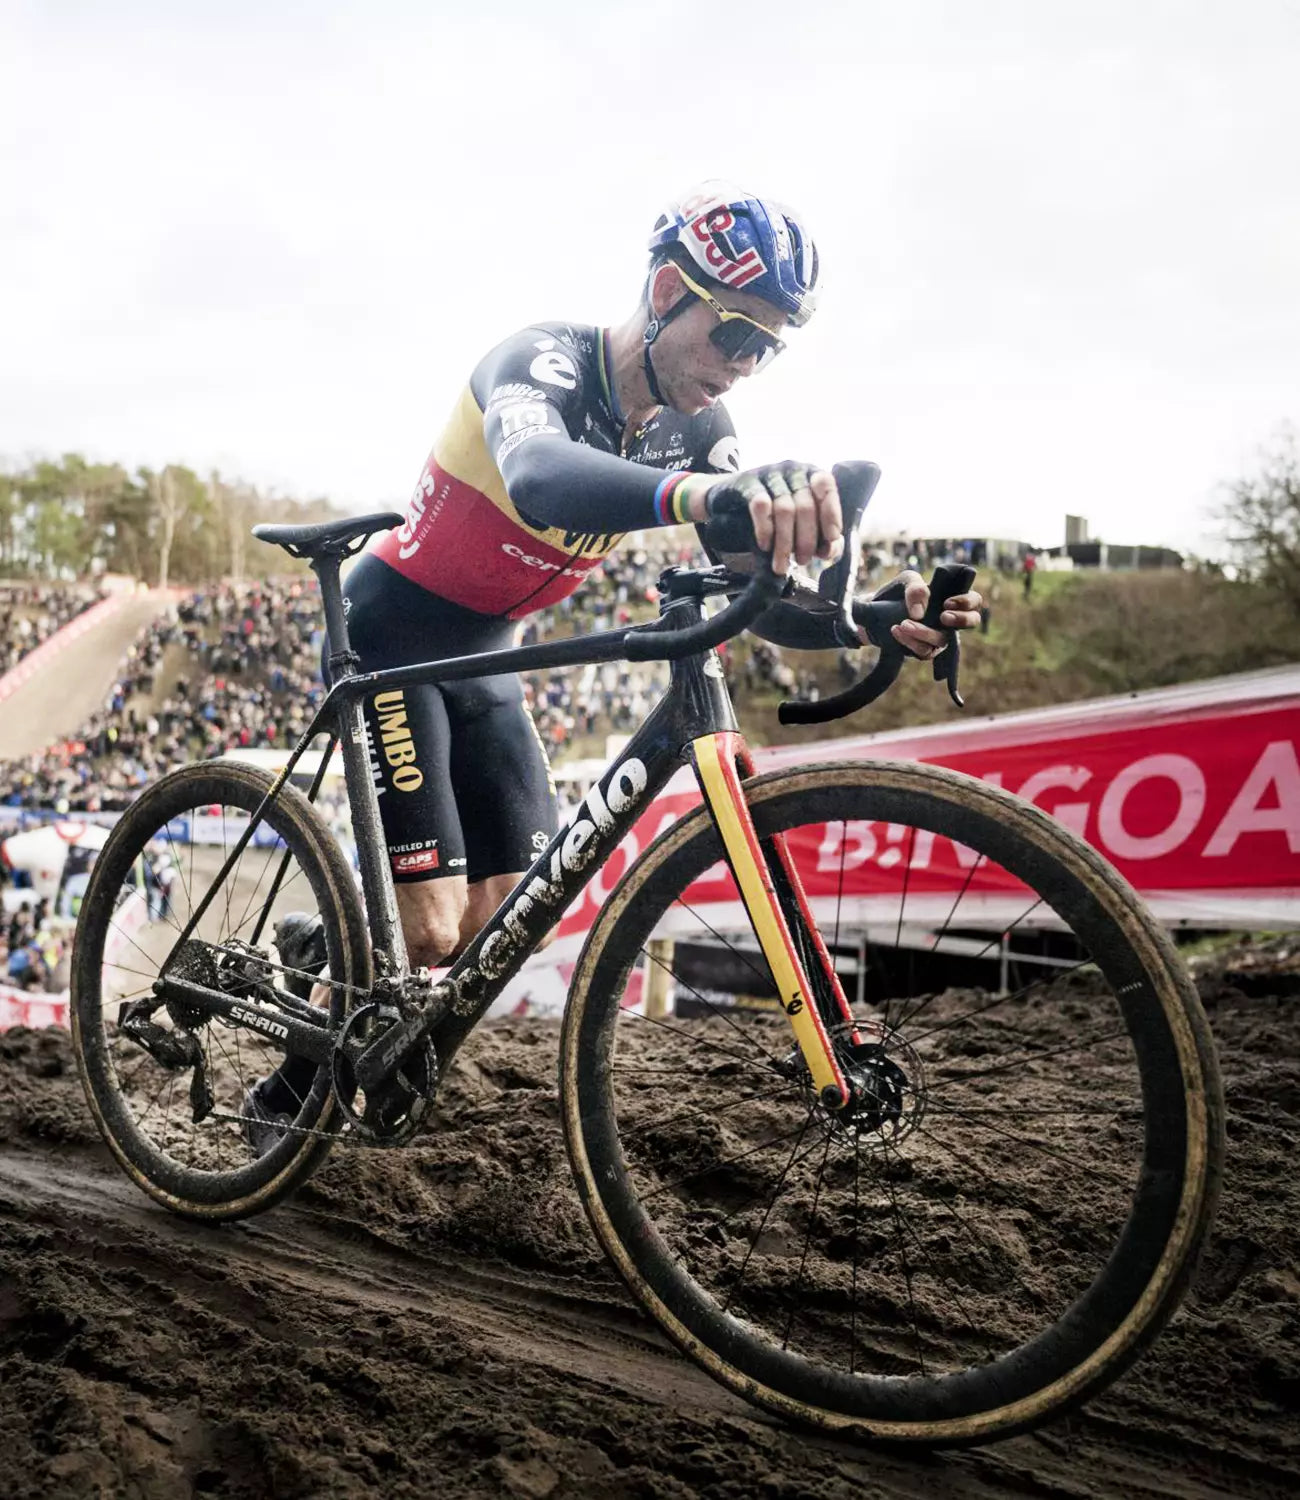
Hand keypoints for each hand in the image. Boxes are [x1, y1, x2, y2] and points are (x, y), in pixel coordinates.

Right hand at [692, 462, 843, 575]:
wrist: (730, 503)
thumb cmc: (774, 515)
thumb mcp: (802, 525)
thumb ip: (822, 538)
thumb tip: (829, 551)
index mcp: (810, 475)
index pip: (826, 486)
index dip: (831, 512)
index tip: (831, 538)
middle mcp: (792, 470)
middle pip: (805, 506)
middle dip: (806, 539)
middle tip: (803, 561)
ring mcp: (769, 473)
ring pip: (784, 509)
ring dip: (785, 542)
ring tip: (782, 565)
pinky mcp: (747, 482)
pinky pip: (761, 505)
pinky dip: (765, 529)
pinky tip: (765, 546)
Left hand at [879, 570, 983, 660]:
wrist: (876, 610)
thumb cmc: (898, 592)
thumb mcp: (905, 582)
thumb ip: (915, 588)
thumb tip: (919, 613)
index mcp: (952, 598)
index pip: (974, 601)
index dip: (966, 602)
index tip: (946, 602)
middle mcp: (951, 619)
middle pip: (972, 621)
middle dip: (961, 619)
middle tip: (943, 616)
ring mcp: (940, 636)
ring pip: (943, 640)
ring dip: (924, 632)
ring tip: (903, 623)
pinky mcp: (925, 650)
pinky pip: (924, 651)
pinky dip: (909, 641)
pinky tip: (896, 630)